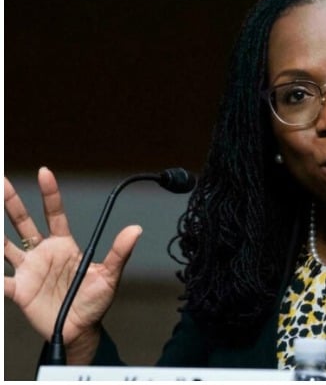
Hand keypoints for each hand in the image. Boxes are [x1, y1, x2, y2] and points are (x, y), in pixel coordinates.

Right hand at [4, 167, 141, 360]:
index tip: (45, 172)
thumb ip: (119, 252)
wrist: (80, 330)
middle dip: (11, 202)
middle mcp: (43, 253)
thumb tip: (136, 229)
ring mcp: (28, 269)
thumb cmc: (94, 302)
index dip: (50, 193)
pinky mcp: (18, 289)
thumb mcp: (110, 276)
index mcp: (64, 246)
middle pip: (24, 222)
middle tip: (1, 182)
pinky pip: (0, 279)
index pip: (54, 213)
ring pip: (5, 245)